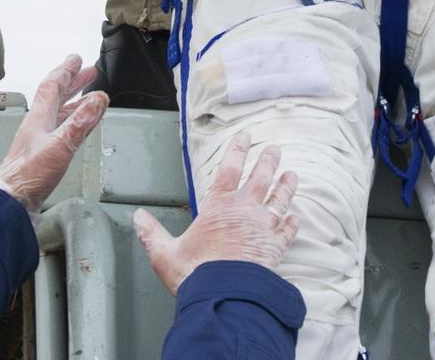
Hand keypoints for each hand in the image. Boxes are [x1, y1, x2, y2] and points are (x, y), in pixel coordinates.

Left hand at [0, 55, 107, 216]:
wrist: (11, 203)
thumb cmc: (29, 175)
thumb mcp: (60, 145)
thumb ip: (80, 122)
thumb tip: (98, 98)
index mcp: (39, 118)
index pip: (52, 86)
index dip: (66, 71)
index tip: (76, 59)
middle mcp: (38, 125)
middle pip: (56, 97)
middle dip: (73, 83)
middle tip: (87, 73)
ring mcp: (39, 140)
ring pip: (59, 113)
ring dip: (74, 101)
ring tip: (89, 97)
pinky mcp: (42, 155)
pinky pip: (61, 129)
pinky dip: (73, 121)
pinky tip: (78, 127)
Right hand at [133, 132, 298, 294]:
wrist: (223, 298)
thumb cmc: (195, 275)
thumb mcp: (165, 254)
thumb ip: (152, 234)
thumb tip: (138, 217)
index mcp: (218, 207)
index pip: (230, 169)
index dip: (238, 149)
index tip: (246, 136)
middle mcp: (244, 211)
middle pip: (261, 177)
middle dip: (268, 161)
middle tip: (275, 149)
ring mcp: (262, 227)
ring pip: (279, 199)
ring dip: (286, 185)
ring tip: (292, 175)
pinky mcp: (275, 248)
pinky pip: (287, 231)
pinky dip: (292, 222)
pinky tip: (295, 217)